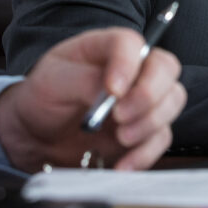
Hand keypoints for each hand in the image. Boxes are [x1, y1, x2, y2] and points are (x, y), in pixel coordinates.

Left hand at [0, 28, 186, 171]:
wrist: (35, 136)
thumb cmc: (42, 97)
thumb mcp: (52, 82)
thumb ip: (85, 81)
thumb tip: (115, 91)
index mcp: (108, 47)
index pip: (131, 43)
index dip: (128, 64)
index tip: (113, 90)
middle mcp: (134, 68)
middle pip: (166, 67)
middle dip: (149, 94)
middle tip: (121, 116)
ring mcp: (143, 98)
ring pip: (173, 100)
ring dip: (151, 122)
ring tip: (121, 138)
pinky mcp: (144, 128)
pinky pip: (162, 137)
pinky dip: (147, 152)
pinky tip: (124, 164)